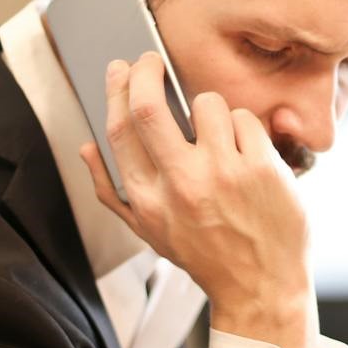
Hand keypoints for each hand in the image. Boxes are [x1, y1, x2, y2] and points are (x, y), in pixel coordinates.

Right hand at [79, 52, 321, 347]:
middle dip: (146, 71)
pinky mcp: (261, 168)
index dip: (117, 89)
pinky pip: (245, 119)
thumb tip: (85, 147)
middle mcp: (180, 185)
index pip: (120, 130)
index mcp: (147, 199)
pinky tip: (245, 152)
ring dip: (209, 108)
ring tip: (216, 133)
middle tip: (151, 59)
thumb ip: (110, 189)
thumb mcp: (147, 229)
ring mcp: (223, 174)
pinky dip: (243, 128)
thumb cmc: (202, 254)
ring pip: (207, 104)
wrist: (261, 287)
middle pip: (149, 107)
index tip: (121, 68)